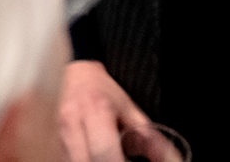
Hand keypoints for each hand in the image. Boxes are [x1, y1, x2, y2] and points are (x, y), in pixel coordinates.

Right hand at [58, 61, 179, 161]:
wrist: (77, 75)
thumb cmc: (104, 91)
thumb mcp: (132, 110)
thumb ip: (151, 139)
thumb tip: (173, 161)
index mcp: (94, 111)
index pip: (104, 151)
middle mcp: (71, 125)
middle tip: (123, 161)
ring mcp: (59, 139)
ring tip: (112, 156)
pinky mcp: (56, 149)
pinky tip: (99, 159)